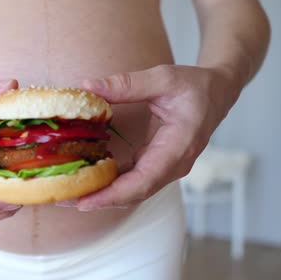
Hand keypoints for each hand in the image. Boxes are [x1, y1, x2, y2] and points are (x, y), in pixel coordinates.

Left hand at [76, 64, 240, 210]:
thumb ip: (126, 84)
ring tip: (69, 193)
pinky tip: (88, 179)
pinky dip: (111, 184)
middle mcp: (175, 164)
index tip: (85, 201)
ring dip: (103, 194)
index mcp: (179, 146)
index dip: (113, 194)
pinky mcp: (159, 164)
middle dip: (100, 199)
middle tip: (63, 198)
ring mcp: (168, 167)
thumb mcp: (163, 78)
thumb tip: (88, 86)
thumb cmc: (195, 85)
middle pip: (135, 193)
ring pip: (134, 191)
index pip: (144, 181)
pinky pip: (134, 180)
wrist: (217, 92)